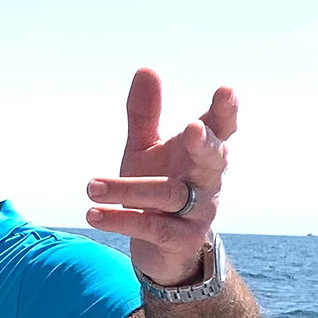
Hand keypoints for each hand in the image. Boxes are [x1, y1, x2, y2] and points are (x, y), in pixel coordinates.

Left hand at [86, 67, 235, 285]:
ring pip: (168, 195)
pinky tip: (93, 214)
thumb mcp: (146, 149)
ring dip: (127, 189)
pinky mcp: (181, 240)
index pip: (220, 128)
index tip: (227, 90)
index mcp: (199, 153)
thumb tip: (146, 68)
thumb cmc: (156, 186)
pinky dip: (120, 220)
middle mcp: (206, 181)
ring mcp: (198, 212)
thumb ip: (145, 114)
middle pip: (213, 160)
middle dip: (205, 144)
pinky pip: (152, 228)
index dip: (226, 111)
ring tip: (91, 185)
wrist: (162, 249)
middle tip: (192, 128)